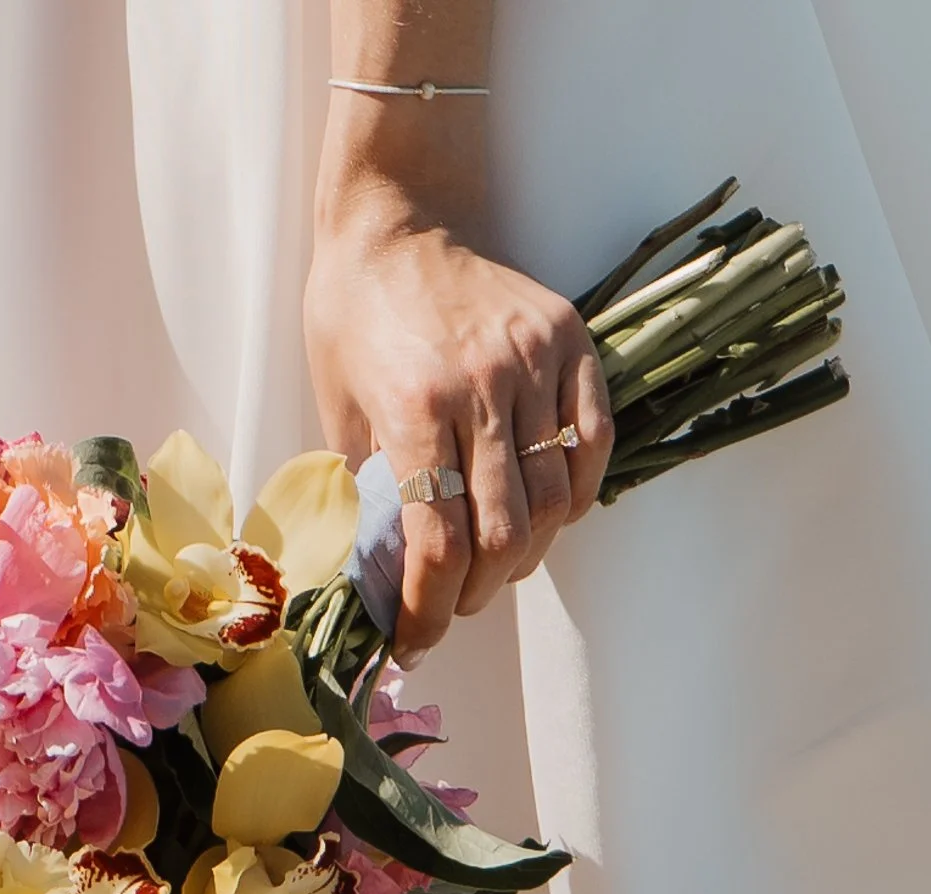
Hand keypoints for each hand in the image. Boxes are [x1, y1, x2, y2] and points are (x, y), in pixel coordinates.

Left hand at [304, 192, 614, 664]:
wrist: (395, 217)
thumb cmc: (351, 311)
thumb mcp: (336, 403)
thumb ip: (368, 482)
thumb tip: (386, 565)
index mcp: (413, 409)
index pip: (437, 544)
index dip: (430, 610)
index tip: (418, 639)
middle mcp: (481, 389)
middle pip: (503, 537)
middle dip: (477, 593)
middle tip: (455, 605)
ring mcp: (534, 364)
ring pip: (554, 501)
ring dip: (527, 555)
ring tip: (499, 566)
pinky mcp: (571, 342)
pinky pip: (593, 443)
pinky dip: (576, 495)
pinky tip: (546, 515)